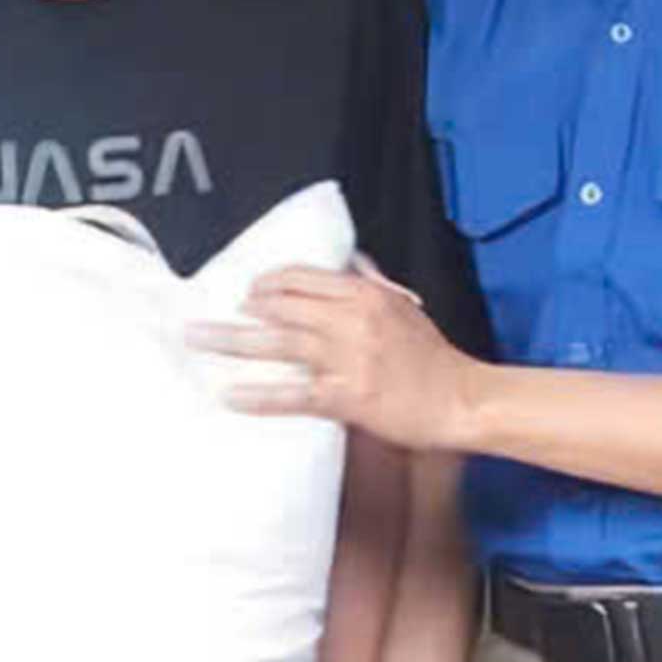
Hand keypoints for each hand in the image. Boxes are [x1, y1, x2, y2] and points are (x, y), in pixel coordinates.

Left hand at [189, 258, 481, 450]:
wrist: (462, 400)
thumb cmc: (435, 359)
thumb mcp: (405, 308)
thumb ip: (373, 283)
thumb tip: (351, 261)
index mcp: (366, 296)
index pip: (304, 278)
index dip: (269, 282)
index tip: (249, 289)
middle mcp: (353, 321)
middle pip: (283, 307)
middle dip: (242, 310)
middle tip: (209, 314)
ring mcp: (349, 359)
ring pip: (280, 344)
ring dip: (233, 341)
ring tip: (199, 340)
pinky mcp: (348, 397)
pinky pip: (294, 394)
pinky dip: (259, 394)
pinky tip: (230, 393)